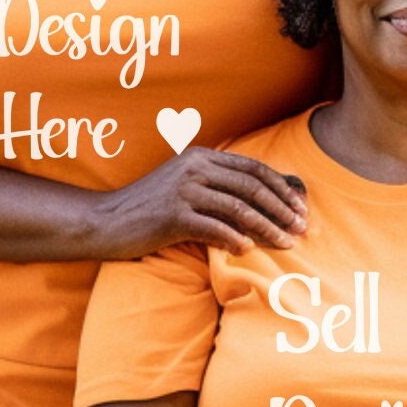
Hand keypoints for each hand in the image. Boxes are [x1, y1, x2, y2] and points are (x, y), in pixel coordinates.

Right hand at [90, 150, 306, 258]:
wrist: (105, 221)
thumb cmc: (151, 208)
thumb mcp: (186, 185)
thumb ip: (219, 185)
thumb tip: (264, 199)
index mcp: (201, 156)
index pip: (254, 169)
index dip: (282, 188)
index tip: (301, 207)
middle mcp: (194, 168)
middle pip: (252, 187)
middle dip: (282, 209)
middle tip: (301, 228)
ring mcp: (183, 190)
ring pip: (239, 209)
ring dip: (268, 228)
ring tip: (285, 243)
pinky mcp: (172, 215)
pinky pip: (215, 228)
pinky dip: (235, 239)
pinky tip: (248, 250)